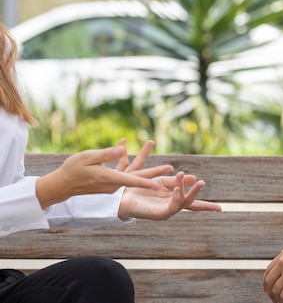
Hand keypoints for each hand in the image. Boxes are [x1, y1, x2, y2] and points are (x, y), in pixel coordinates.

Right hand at [36, 142, 166, 208]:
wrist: (61, 184)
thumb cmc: (72, 170)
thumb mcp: (87, 158)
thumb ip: (105, 154)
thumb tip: (121, 149)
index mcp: (110, 179)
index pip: (132, 181)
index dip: (147, 183)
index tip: (161, 186)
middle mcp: (114, 183)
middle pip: (139, 179)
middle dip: (157, 175)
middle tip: (173, 170)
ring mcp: (113, 183)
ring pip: (133, 173)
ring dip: (146, 162)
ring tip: (156, 149)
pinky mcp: (110, 181)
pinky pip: (123, 170)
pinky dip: (126, 158)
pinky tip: (124, 144)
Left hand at [118, 171, 221, 220]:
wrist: (119, 196)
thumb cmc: (137, 188)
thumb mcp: (158, 180)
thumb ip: (175, 181)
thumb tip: (193, 177)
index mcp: (172, 199)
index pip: (192, 202)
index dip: (206, 206)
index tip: (220, 209)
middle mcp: (171, 207)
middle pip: (191, 204)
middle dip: (198, 194)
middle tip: (203, 182)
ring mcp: (166, 212)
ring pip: (184, 203)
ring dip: (190, 192)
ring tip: (195, 181)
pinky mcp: (159, 215)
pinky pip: (172, 206)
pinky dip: (177, 197)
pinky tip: (178, 188)